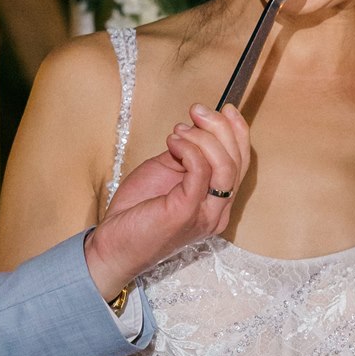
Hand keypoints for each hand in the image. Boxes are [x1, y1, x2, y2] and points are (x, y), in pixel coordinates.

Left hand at [85, 103, 250, 302]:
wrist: (112, 246)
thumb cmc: (137, 213)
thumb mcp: (167, 175)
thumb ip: (187, 158)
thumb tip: (195, 130)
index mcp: (217, 203)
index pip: (241, 163)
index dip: (238, 132)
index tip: (225, 109)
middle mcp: (218, 211)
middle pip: (238, 161)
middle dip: (221, 128)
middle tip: (197, 111)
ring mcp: (205, 214)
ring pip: (225, 166)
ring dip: (204, 138)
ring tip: (179, 130)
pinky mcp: (186, 212)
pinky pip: (201, 172)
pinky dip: (189, 150)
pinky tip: (174, 144)